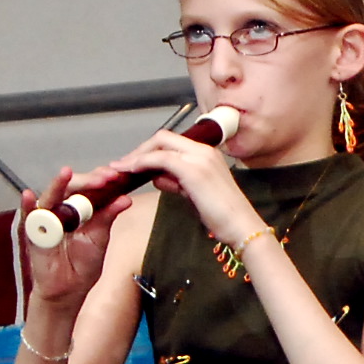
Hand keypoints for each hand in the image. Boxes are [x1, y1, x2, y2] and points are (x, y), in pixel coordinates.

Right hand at [19, 170, 133, 314]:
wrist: (69, 289)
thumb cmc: (83, 263)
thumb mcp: (99, 238)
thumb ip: (108, 217)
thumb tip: (125, 199)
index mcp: (79, 208)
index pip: (88, 187)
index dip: (100, 180)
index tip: (116, 176)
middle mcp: (61, 209)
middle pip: (71, 187)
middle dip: (87, 180)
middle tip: (104, 177)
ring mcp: (46, 218)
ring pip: (50, 197)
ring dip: (58, 185)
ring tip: (66, 173)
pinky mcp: (33, 232)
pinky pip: (28, 217)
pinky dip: (27, 206)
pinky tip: (29, 196)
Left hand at [101, 127, 250, 242]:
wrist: (242, 226)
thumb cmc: (223, 215)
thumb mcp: (195, 194)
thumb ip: (177, 181)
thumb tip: (157, 177)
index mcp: (208, 154)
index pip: (173, 142)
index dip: (151, 150)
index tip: (136, 163)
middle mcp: (204, 150)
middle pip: (163, 137)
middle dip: (141, 149)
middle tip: (124, 165)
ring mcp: (198, 158)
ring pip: (159, 145)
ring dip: (137, 156)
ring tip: (122, 169)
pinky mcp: (192, 170)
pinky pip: (160, 159)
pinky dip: (142, 163)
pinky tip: (131, 172)